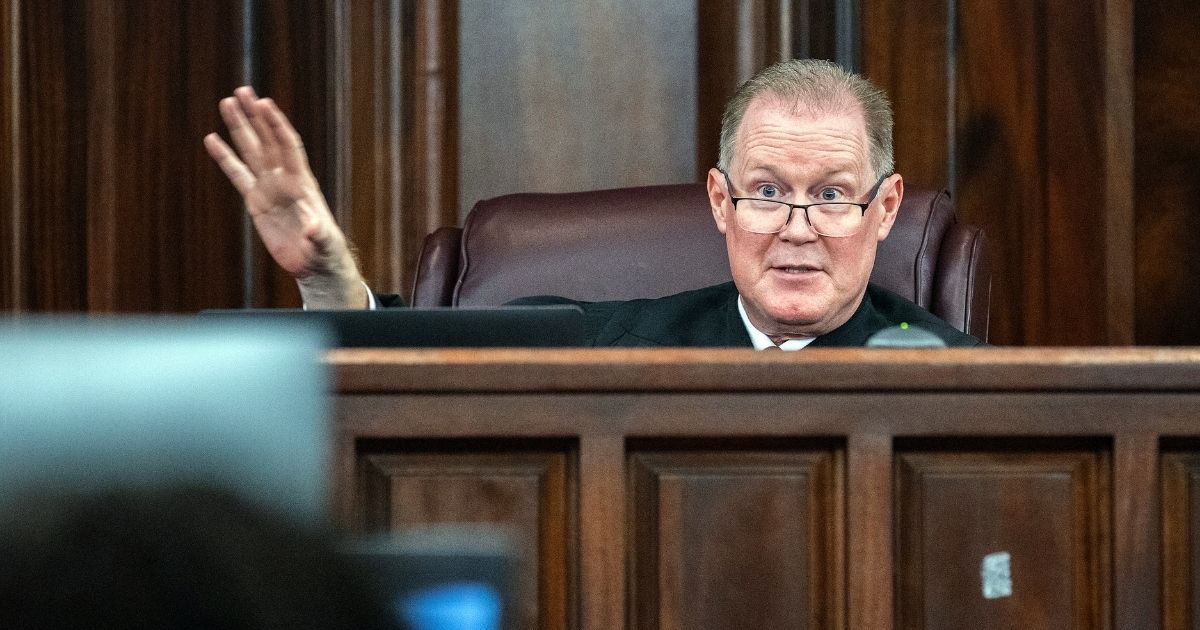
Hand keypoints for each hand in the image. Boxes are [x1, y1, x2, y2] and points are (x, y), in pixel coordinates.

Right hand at [204, 86, 366, 307]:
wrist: (316, 262)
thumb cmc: (325, 250)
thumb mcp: (325, 243)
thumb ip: (319, 234)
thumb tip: (313, 228)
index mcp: (302, 183)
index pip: (288, 147)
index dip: (277, 126)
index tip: (265, 105)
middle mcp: (284, 179)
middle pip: (267, 140)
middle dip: (255, 116)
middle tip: (242, 90)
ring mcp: (269, 188)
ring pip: (251, 151)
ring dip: (239, 127)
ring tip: (227, 102)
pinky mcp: (256, 201)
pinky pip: (237, 174)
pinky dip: (225, 157)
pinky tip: (211, 139)